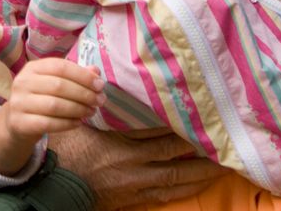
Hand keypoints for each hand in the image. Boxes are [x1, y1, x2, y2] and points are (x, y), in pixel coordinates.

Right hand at [0, 58, 104, 175]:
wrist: (17, 122)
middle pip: (59, 86)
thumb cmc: (41, 98)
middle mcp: (23, 82)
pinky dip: (67, 123)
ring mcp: (19, 103)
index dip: (82, 75)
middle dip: (84, 93)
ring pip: (54, 105)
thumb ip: (75, 76)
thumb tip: (96, 71)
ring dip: (78, 109)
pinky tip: (79, 122)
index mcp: (33, 68)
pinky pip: (48, 124)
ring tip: (92, 111)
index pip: (60, 67)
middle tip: (100, 100)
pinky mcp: (20, 123)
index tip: (100, 85)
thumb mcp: (55, 83)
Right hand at [52, 125, 225, 209]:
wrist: (56, 186)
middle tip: (224, 140)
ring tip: (223, 164)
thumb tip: (114, 83)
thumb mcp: (83, 122)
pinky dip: (184, 188)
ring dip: (200, 172)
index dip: (180, 124)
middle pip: (173, 155)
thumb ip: (104, 109)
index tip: (200, 113)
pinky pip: (165, 194)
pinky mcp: (134, 198)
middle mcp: (133, 164)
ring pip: (175, 178)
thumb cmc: (67, 148)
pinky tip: (198, 183)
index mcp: (120, 142)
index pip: (157, 130)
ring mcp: (136, 184)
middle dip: (200, 149)